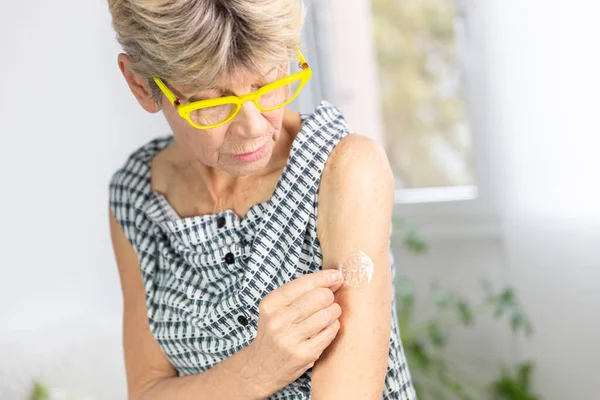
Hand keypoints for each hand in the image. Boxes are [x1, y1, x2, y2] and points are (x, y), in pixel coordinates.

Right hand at [246, 269, 343, 395]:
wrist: (261, 367)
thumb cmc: (274, 332)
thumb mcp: (276, 308)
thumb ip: (301, 292)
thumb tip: (334, 278)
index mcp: (271, 304)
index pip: (305, 283)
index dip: (325, 278)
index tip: (336, 276)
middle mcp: (278, 320)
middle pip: (319, 297)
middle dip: (329, 296)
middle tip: (328, 300)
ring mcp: (291, 339)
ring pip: (327, 315)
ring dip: (334, 311)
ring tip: (328, 314)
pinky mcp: (304, 354)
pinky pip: (330, 332)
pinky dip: (333, 326)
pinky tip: (326, 327)